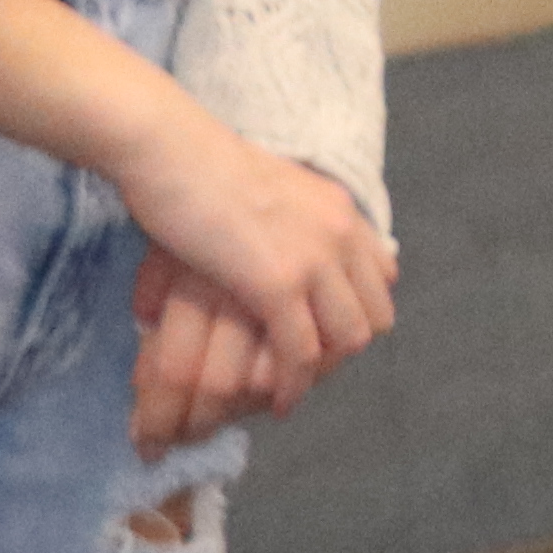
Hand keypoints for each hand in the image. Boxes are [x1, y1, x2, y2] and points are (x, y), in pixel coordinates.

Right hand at [108, 118, 391, 448]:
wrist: (172, 152)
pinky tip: (276, 400)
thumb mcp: (268, 193)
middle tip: (306, 370)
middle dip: (343, 349)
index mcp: (342, 211)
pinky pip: (301, 351)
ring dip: (322, 371)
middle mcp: (342, 234)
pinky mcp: (278, 283)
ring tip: (291, 390)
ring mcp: (315, 259)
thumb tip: (272, 257)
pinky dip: (292, 382)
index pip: (381, 276)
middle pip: (373, 313)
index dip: (356, 311)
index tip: (323, 334)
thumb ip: (288, 224)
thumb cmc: (198, 171)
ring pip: (347, 338)